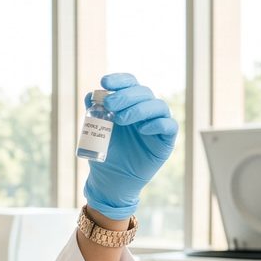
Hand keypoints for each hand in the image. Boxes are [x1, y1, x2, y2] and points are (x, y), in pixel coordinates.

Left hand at [82, 72, 178, 220]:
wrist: (112, 180)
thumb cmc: (106, 153)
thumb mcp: (96, 131)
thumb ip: (94, 113)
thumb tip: (90, 95)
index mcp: (129, 104)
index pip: (130, 83)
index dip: (120, 80)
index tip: (104, 82)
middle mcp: (146, 111)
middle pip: (144, 92)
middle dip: (126, 95)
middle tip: (110, 105)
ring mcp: (157, 124)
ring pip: (158, 106)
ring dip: (139, 109)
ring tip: (120, 119)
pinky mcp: (166, 140)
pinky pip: (170, 126)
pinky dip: (157, 124)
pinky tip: (142, 129)